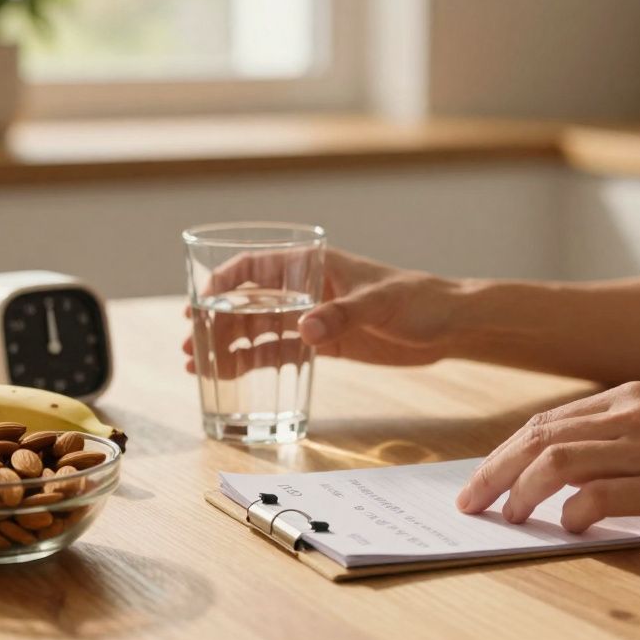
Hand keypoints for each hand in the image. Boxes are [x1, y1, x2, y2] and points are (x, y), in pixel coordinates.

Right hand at [184, 249, 466, 375]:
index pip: (257, 267)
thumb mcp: (380, 305)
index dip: (223, 282)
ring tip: (196, 366)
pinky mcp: (326, 342)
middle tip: (190, 346)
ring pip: (260, 328)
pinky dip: (254, 360)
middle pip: (250, 301)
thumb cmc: (420, 300)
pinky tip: (230, 375)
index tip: (197, 303)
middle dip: (216, 321)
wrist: (450, 325)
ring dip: (228, 344)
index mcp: (316, 265)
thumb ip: (342, 315)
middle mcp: (308, 288)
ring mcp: (315, 316)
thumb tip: (304, 328)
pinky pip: (281, 350)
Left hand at [456, 381, 639, 532]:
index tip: (482, 479)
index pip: (547, 423)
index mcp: (630, 397)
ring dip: (521, 492)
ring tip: (508, 520)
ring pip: (557, 462)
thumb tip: (570, 478)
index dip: (505, 453)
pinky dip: (573, 514)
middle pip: (538, 438)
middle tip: (471, 503)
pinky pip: (599, 497)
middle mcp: (632, 414)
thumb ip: (623, 441)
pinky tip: (568, 530)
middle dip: (494, 472)